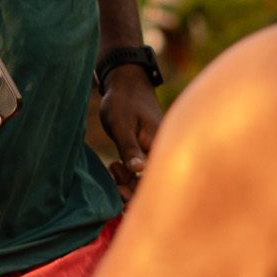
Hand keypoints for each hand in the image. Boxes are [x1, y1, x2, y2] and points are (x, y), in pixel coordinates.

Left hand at [98, 66, 162, 193]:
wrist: (127, 83)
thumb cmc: (123, 101)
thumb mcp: (121, 125)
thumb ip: (130, 148)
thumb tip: (138, 170)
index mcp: (161, 145)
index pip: (157, 180)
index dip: (139, 193)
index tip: (119, 193)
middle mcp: (164, 151)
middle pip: (152, 184)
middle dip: (131, 189)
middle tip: (112, 173)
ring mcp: (157, 153)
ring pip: (146, 179)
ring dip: (128, 182)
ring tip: (112, 167)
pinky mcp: (149, 153)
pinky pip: (142, 172)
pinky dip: (128, 174)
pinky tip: (114, 167)